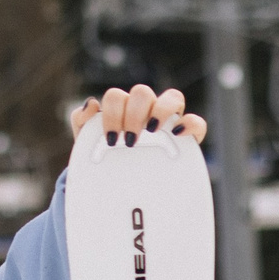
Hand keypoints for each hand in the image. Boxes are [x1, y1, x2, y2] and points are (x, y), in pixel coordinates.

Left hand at [70, 85, 206, 146]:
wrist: (121, 186)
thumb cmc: (106, 159)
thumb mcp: (89, 143)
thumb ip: (82, 122)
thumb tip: (91, 104)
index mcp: (121, 108)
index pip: (116, 97)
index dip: (111, 112)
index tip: (110, 137)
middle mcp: (146, 109)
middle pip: (142, 93)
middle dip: (133, 113)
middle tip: (129, 139)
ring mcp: (168, 120)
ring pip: (172, 97)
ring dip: (161, 110)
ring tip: (152, 130)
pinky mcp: (187, 136)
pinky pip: (196, 121)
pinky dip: (190, 124)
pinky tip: (178, 133)